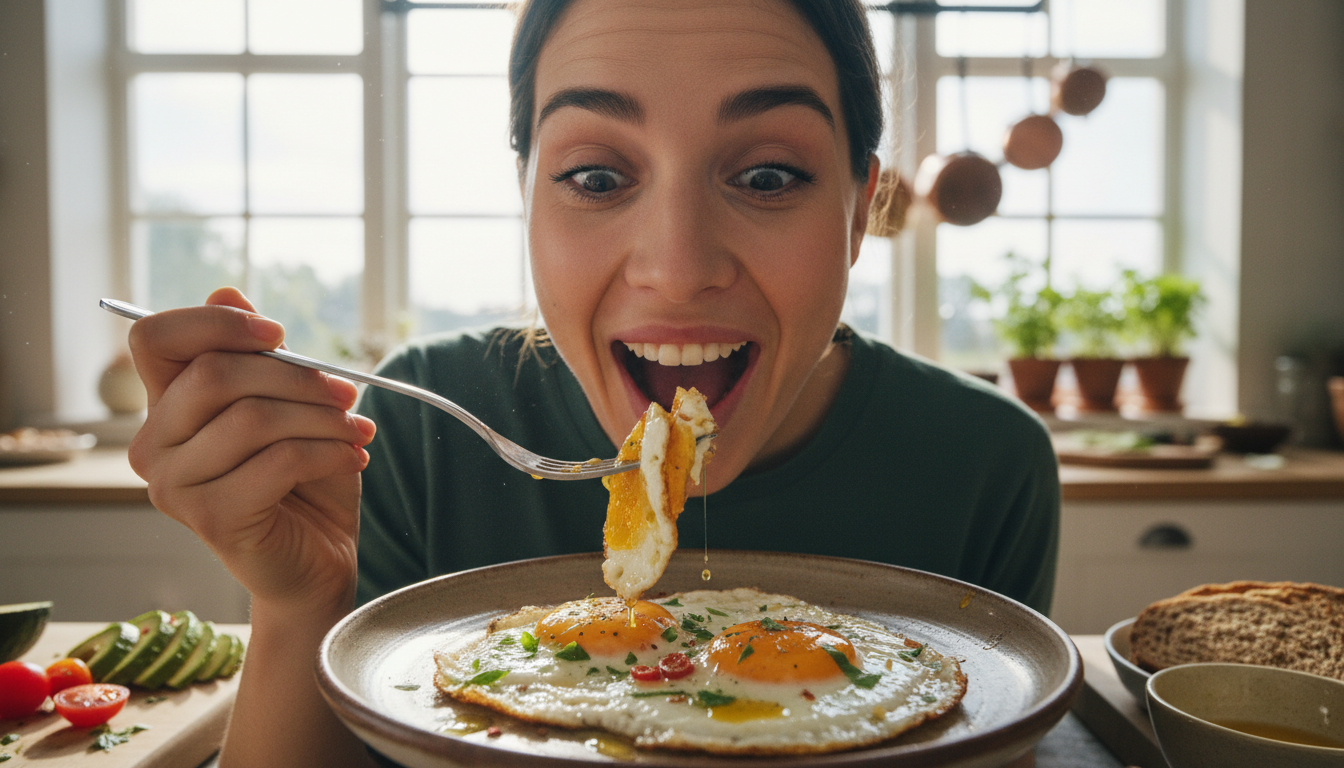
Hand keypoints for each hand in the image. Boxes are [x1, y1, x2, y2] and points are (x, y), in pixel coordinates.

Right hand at [127, 287, 375, 610]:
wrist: (318, 561)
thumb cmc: (304, 480)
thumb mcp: (290, 406)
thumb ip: (260, 357)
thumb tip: (228, 292)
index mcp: (165, 406)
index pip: (154, 338)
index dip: (215, 323)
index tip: (279, 334)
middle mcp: (153, 444)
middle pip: (215, 374)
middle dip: (297, 376)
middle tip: (348, 392)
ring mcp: (174, 485)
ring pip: (252, 418)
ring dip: (322, 418)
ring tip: (358, 430)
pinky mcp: (210, 518)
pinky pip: (277, 462)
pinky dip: (328, 452)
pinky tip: (354, 457)